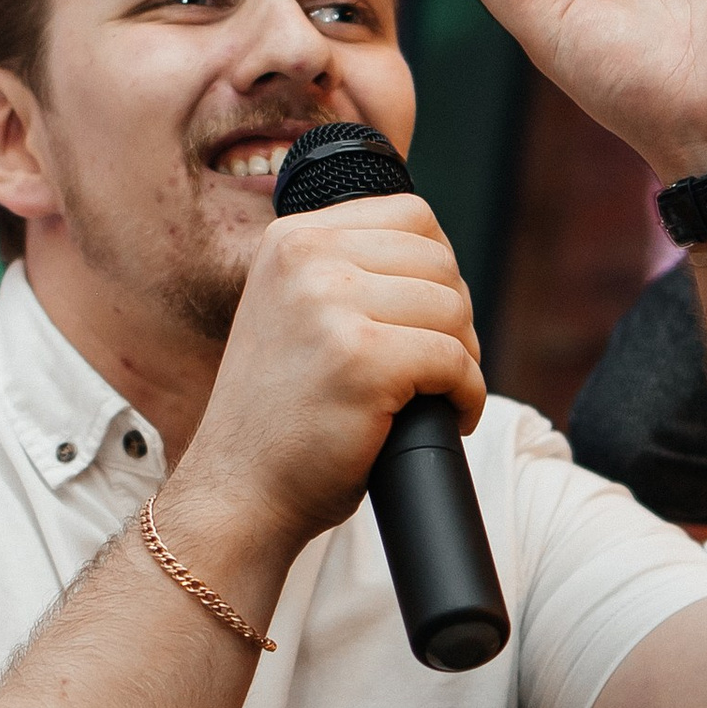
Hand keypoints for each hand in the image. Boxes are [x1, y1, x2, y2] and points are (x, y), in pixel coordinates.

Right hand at [172, 191, 484, 562]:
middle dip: (453, 318)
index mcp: (290, 239)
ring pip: (453, 309)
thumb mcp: (295, 312)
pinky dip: (467, 394)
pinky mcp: (361, 359)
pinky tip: (446, 417)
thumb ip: (345, 271)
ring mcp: (330, 306)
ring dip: (462, 358)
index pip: (411, 215)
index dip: (436, 271)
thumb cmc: (282, 415)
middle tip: (434, 368)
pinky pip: (455, 361)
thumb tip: (440, 259)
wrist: (239, 492)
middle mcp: (306, 258)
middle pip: (440, 261)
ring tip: (435, 394)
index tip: (424, 320)